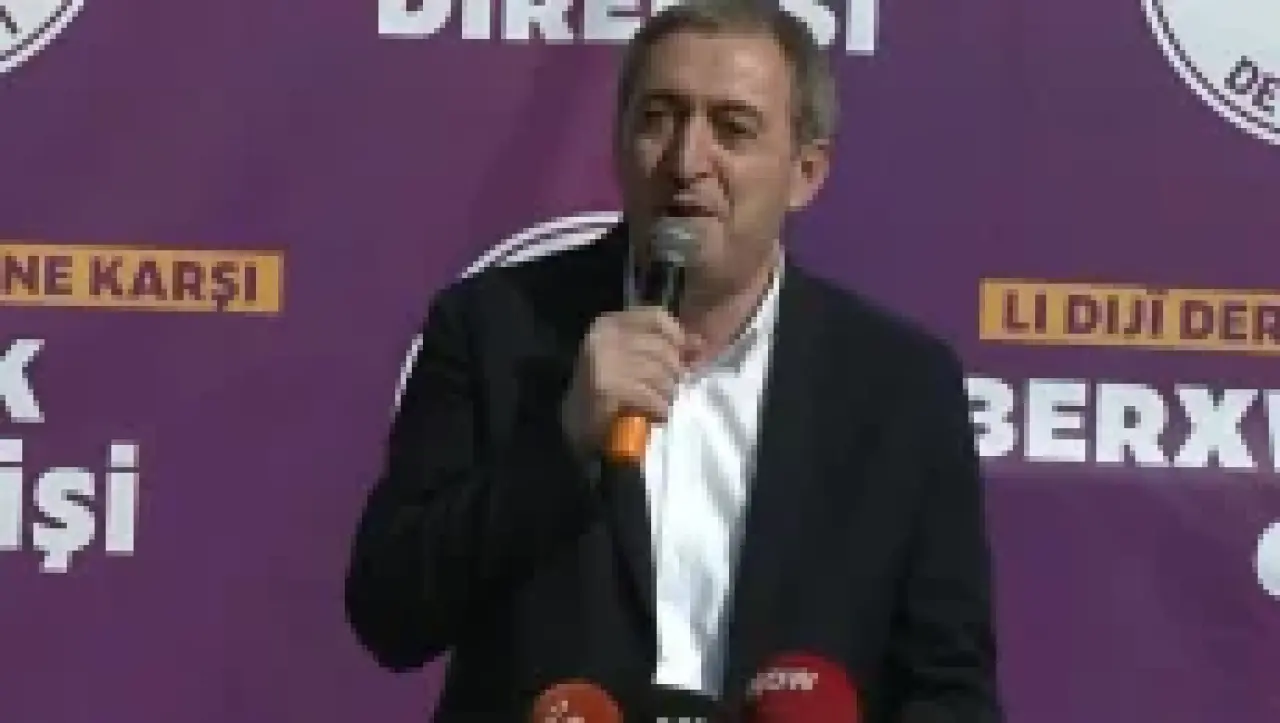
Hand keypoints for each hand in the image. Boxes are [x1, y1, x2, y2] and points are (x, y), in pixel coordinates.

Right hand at [560, 307, 701, 455]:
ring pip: (659, 373)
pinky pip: (650, 395)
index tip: (692, 354)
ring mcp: (604, 360)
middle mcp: (605, 336)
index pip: (656, 316)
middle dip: (675, 373)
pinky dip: (659, 409)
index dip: (679, 335)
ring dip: (667, 394)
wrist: (574, 425)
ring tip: (662, 405)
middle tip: (673, 390)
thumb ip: (660, 347)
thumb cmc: (608, 390)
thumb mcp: (631, 358)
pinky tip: (657, 416)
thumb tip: (700, 345)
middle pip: (662, 348)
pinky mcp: (607, 386)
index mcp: (610, 323)